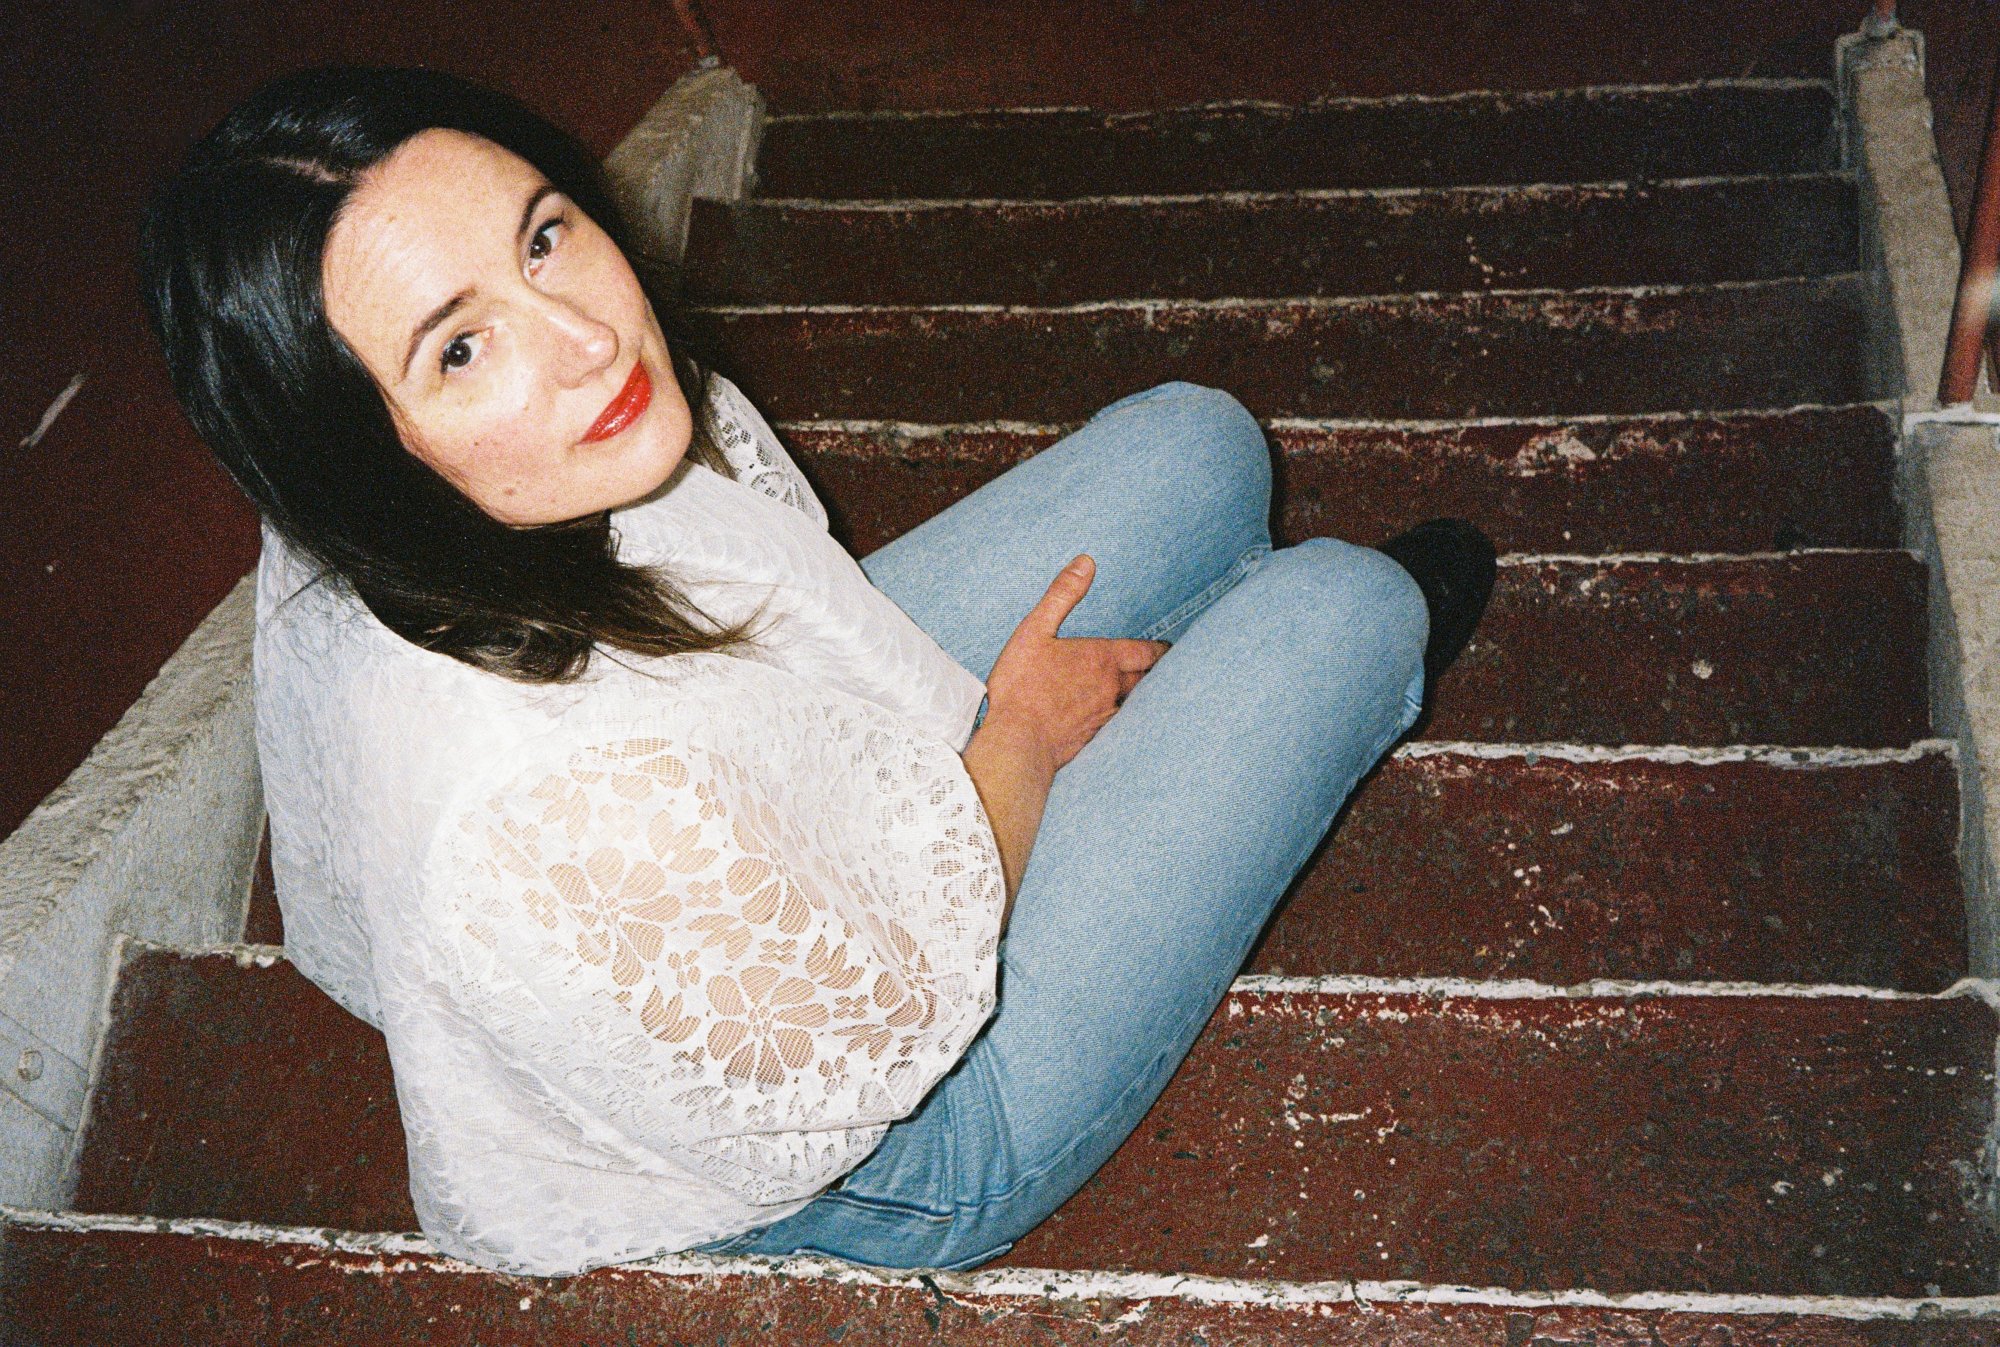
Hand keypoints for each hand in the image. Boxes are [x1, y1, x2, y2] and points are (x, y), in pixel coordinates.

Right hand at [981, 554, 1169, 778]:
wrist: (1018, 741)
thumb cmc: (1022, 684)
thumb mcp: (1035, 630)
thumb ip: (1062, 595)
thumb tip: (1086, 561)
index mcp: (1102, 659)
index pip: (1145, 652)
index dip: (1160, 649)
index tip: (1168, 649)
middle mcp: (1112, 688)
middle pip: (1146, 679)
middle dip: (1155, 672)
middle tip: (1164, 668)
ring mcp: (1105, 716)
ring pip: (1136, 703)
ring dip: (1143, 695)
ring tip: (1147, 690)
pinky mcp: (1094, 738)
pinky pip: (1118, 725)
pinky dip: (1123, 717)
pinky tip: (1116, 719)